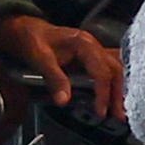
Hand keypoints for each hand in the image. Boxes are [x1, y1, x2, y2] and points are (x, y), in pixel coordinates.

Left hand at [0, 15, 123, 121]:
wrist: (25, 29)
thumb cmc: (32, 40)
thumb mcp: (40, 59)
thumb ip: (54, 79)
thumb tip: (64, 101)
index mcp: (84, 44)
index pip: (101, 71)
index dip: (103, 93)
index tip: (100, 111)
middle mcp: (93, 45)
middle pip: (114, 70)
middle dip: (117, 94)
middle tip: (118, 115)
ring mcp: (93, 50)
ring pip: (114, 70)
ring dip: (117, 90)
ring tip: (118, 110)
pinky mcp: (89, 57)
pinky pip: (106, 70)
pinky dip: (110, 85)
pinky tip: (111, 97)